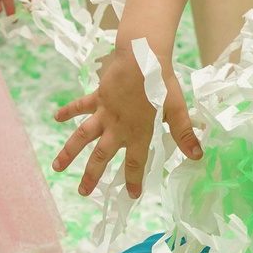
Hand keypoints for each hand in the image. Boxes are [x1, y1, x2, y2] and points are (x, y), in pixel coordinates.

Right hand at [51, 38, 201, 197]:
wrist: (141, 57)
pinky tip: (55, 118)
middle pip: (101, 156)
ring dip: (69, 152)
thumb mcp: (176, 109)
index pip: (136, 162)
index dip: (133, 180)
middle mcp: (117, 127)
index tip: (131, 196)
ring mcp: (104, 113)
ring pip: (82, 136)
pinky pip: (80, 106)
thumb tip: (197, 156)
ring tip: (57, 167)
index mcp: (137, 133)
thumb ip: (184, 134)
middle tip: (83, 192)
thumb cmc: (161, 83)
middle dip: (92, 175)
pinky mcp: (97, 97)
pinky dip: (68, 111)